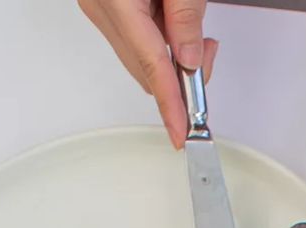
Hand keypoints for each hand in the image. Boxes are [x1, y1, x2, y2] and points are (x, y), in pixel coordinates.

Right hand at [78, 1, 217, 146]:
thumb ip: (185, 17)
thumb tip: (189, 58)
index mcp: (118, 2)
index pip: (153, 69)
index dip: (172, 107)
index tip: (183, 135)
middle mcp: (101, 8)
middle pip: (147, 70)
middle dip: (182, 75)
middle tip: (207, 49)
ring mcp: (98, 7)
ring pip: (141, 57)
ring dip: (172, 56)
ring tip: (194, 28)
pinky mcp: (103, 3)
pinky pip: (134, 39)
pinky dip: (158, 41)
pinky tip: (173, 23)